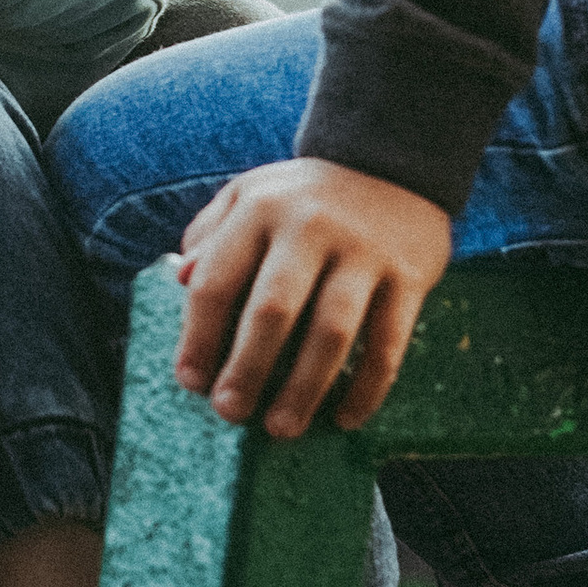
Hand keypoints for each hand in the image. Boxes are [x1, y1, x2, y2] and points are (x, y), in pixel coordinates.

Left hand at [174, 159, 451, 434]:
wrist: (394, 159)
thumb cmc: (304, 195)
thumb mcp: (249, 195)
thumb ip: (210, 234)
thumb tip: (178, 281)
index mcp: (259, 210)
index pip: (217, 280)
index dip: (197, 336)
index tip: (190, 381)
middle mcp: (310, 228)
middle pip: (273, 310)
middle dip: (247, 369)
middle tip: (230, 413)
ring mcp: (363, 252)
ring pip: (332, 332)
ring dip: (305, 388)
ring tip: (282, 428)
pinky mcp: (409, 274)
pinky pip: (388, 342)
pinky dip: (368, 387)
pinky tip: (346, 418)